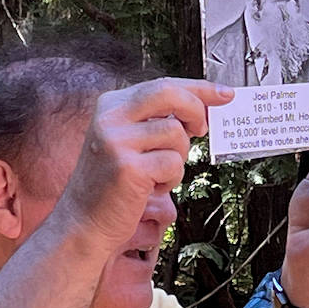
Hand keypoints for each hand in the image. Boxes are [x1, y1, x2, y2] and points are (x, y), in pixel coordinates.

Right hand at [60, 78, 233, 254]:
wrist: (83, 222)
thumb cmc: (112, 184)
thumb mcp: (129, 141)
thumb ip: (158, 121)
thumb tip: (202, 110)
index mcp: (112, 105)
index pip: (163, 85)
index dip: (199, 88)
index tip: (224, 94)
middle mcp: (111, 118)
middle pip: (169, 94)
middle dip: (196, 109)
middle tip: (202, 130)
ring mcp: (116, 141)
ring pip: (176, 134)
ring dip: (178, 158)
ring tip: (157, 173)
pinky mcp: (127, 167)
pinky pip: (173, 164)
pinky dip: (170, 179)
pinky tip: (151, 187)